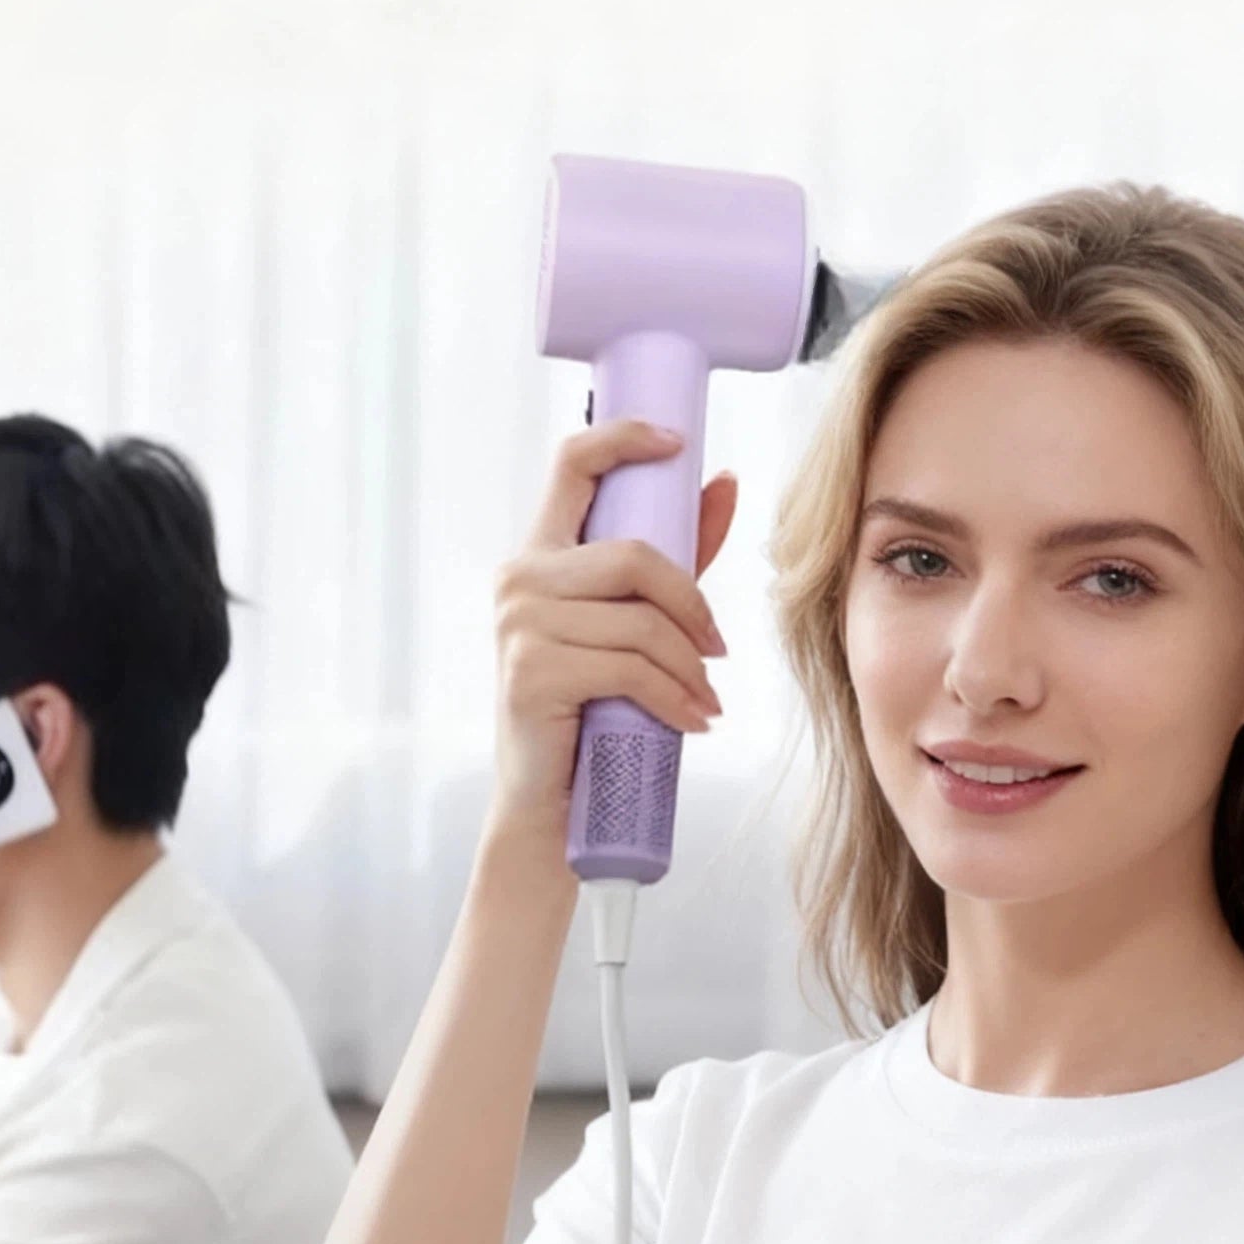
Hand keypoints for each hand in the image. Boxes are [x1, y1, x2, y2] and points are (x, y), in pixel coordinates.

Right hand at [485, 418, 737, 853]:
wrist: (552, 804)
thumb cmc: (594, 709)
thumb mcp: (636, 622)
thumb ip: (677, 554)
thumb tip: (724, 480)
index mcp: (540, 553)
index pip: (571, 465)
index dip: (623, 439)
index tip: (676, 441)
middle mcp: (519, 578)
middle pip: (634, 555)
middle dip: (692, 605)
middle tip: (718, 650)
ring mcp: (518, 624)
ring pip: (640, 619)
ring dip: (689, 666)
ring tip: (704, 698)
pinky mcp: (531, 672)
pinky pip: (630, 668)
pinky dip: (677, 698)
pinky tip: (693, 721)